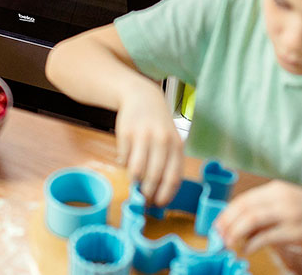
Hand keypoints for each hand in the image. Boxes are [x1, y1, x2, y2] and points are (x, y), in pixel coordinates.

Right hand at [115, 83, 184, 206]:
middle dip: (148, 193)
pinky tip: (127, 162)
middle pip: (154, 177)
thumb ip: (169, 163)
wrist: (142, 97)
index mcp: (176, 146)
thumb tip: (161, 192)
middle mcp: (162, 141)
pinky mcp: (126, 133)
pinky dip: (125, 165)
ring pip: (137, 170)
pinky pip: (124, 159)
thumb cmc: (158, 125)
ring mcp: (143, 136)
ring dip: (134, 182)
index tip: (158, 204)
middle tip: (143, 200)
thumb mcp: (171, 140)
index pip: (173, 177)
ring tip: (134, 184)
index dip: (165, 194)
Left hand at [216, 181, 301, 256]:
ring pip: (250, 221)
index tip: (217, 225)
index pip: (243, 199)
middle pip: (243, 208)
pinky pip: (266, 237)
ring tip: (229, 244)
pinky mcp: (295, 232)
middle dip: (226, 224)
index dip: (226, 213)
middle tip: (219, 237)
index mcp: (277, 189)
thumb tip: (244, 224)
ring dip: (235, 234)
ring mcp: (288, 214)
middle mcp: (280, 198)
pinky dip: (252, 244)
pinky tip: (247, 249)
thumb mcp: (290, 202)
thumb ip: (269, 210)